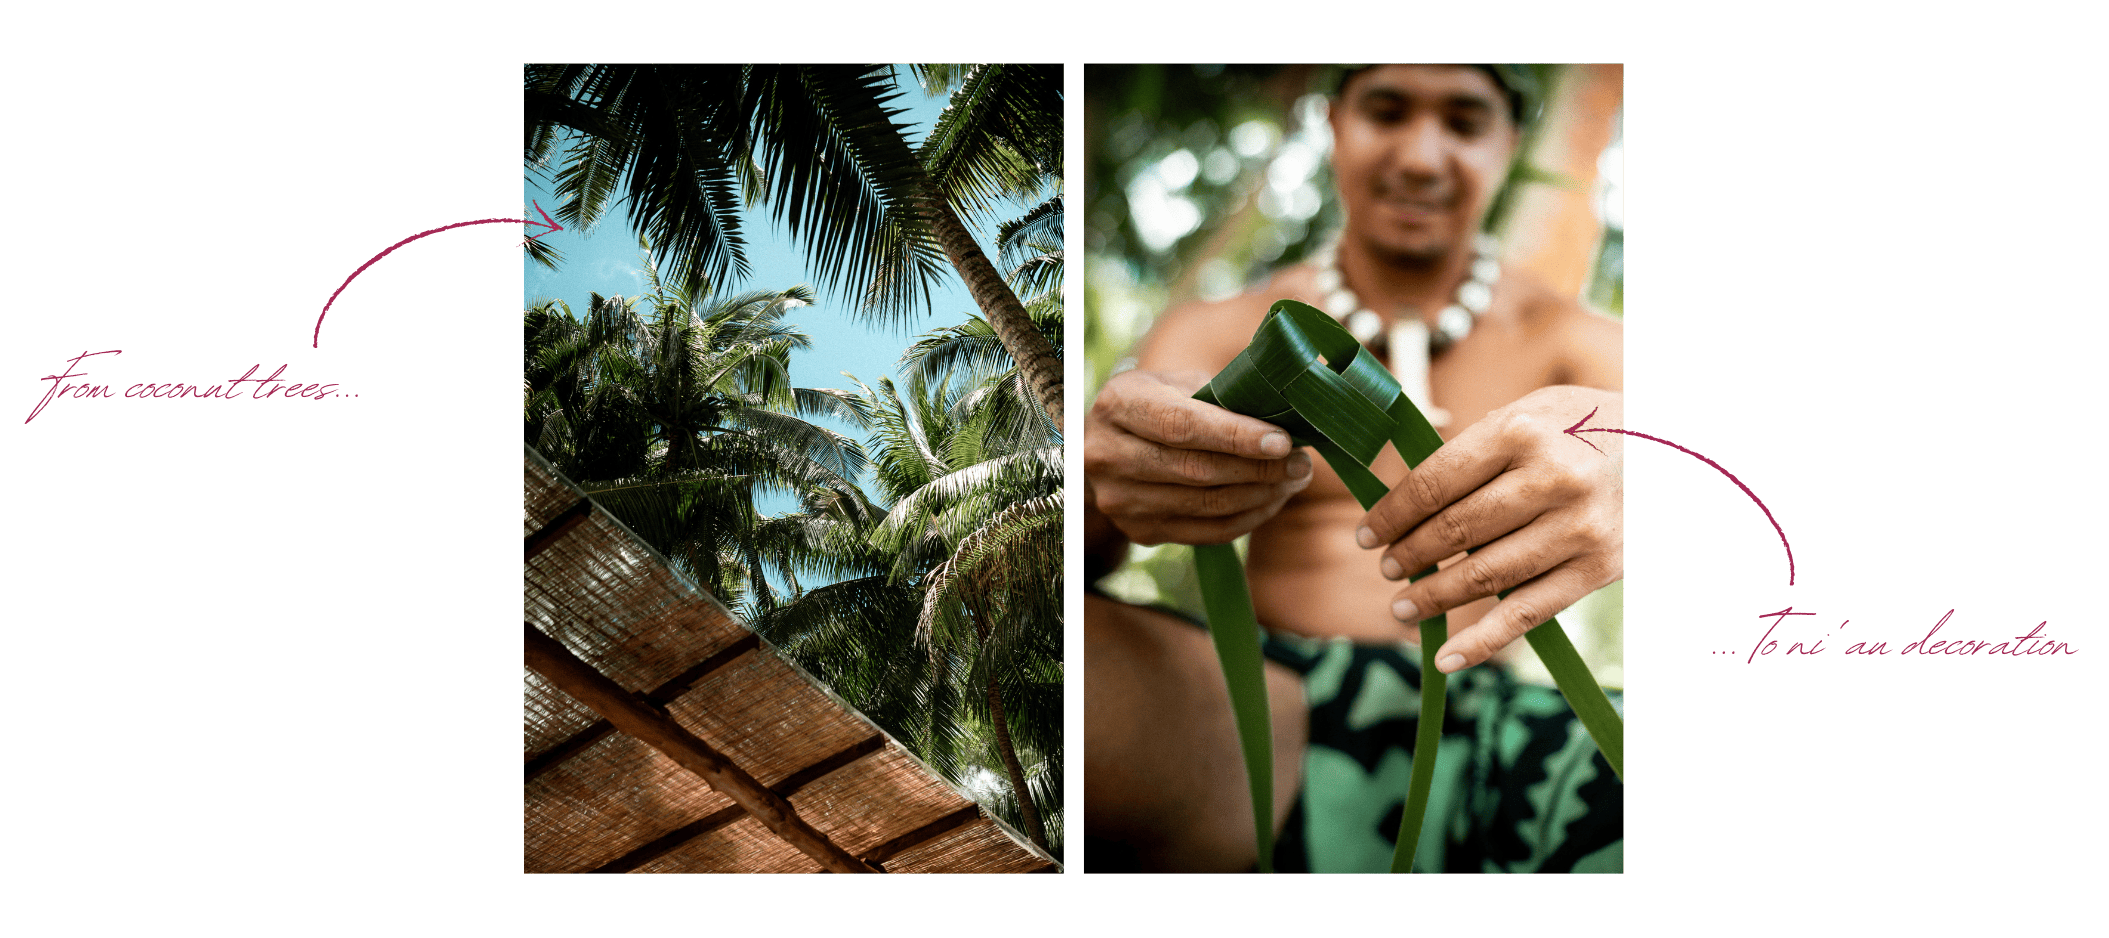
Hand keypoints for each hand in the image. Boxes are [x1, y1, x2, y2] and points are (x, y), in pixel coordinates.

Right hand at [1084, 369, 1314, 545]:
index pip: (1182, 426)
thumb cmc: (1157, 404)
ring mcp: (1120, 500)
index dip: (1236, 436)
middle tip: (1301, 462)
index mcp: (1119, 405)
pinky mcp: (1138, 531)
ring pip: (1206, 505)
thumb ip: (1221, 395)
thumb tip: (1285, 412)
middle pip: (1197, 470)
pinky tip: (1271, 500)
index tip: (1282, 441)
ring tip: (1294, 480)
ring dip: (1261, 495)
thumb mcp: (1176, 384)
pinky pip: (1206, 532)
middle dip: (1258, 469)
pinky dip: (1247, 518)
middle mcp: (1109, 455)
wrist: (1108, 447)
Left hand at [1355, 386, 1623, 672]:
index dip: (1392, 514)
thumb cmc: (1579, 427)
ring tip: (1403, 606)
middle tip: (1387, 569)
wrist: (1666, 447)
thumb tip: (1402, 497)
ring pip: (1485, 576)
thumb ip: (1471, 447)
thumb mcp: (1528, 412)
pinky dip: (1483, 642)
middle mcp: (1550, 478)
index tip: (1367, 534)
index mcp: (1519, 431)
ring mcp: (1577, 527)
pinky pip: (1529, 614)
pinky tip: (1447, 659)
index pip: (1434, 483)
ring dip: (1434, 598)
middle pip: (1456, 531)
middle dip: (1409, 556)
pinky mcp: (1598, 567)